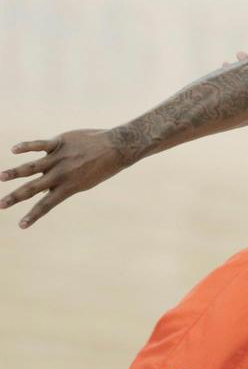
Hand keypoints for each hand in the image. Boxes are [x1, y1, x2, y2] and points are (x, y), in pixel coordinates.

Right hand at [0, 129, 125, 227]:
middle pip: (33, 188)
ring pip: (32, 167)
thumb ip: (62, 186)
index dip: (33, 216)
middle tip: (0, 205)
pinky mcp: (59, 143)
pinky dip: (26, 146)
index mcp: (67, 187)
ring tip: (1, 177)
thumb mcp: (83, 182)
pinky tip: (14, 150)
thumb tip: (44, 191)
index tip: (21, 226)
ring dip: (14, 173)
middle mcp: (60, 174)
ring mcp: (58, 158)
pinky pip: (39, 144)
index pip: (46, 205)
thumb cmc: (100, 167)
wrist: (116, 148)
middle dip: (15, 197)